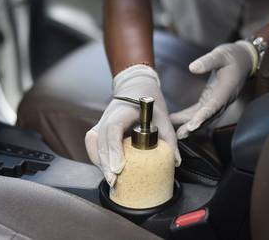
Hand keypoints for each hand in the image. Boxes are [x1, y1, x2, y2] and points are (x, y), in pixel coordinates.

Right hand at [85, 65, 180, 185]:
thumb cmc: (148, 100)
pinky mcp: (99, 129)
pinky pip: (93, 145)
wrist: (135, 86)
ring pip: (94, 144)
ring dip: (100, 162)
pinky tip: (106, 170)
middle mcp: (108, 116)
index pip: (113, 129)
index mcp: (123, 111)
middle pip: (101, 140)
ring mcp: (101, 122)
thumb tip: (175, 162)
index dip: (114, 149)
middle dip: (105, 163)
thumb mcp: (163, 117)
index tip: (118, 167)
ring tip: (111, 179)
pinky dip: (98, 158)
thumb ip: (169, 139)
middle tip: (114, 181)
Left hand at [170, 41, 257, 138]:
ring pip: (204, 117)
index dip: (203, 116)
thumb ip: (208, 61)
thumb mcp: (221, 54)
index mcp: (226, 89)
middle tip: (180, 135)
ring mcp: (218, 101)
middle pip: (208, 116)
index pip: (214, 105)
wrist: (244, 59)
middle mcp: (223, 99)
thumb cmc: (233, 56)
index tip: (193, 125)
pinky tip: (174, 120)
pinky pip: (200, 111)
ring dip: (190, 126)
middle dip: (194, 126)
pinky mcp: (212, 100)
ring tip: (175, 134)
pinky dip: (188, 117)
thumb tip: (192, 68)